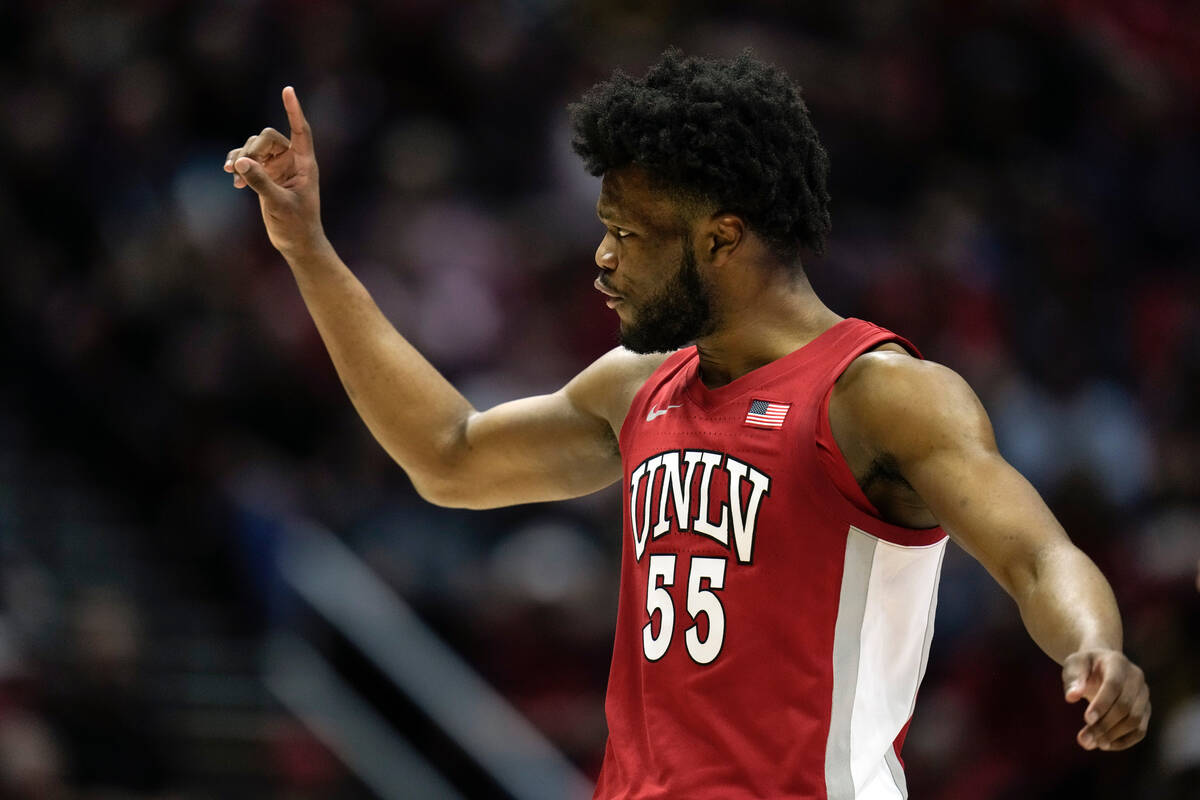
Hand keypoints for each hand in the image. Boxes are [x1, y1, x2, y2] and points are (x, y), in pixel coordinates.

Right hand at [224, 86, 325, 256]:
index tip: (287, 89)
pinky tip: (232, 180)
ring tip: (230, 173)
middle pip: (268, 138)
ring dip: (241, 156)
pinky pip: (248, 161)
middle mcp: (292, 162)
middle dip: (253, 148)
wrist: (296, 242)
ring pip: (255, 148)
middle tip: (241, 167)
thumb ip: (260, 182)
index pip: (301, 131)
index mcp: (305, 164)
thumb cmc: (297, 225)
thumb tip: (240, 162)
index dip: (294, 110)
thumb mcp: (279, 204)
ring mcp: (278, 168)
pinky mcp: (266, 176)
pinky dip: (238, 165)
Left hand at [1062, 649, 1149, 750]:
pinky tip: (1106, 745)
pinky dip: (1125, 741)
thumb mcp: (1074, 665)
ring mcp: (1144, 695)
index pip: (1114, 685)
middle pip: (1126, 706)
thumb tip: (1071, 697)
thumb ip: (1073, 679)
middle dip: (1104, 725)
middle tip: (1084, 740)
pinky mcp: (1145, 709)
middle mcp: (1136, 678)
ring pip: (1135, 721)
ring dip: (1113, 735)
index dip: (1102, 704)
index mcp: (1118, 663)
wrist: (1101, 664)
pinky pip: (1140, 730)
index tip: (1086, 720)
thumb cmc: (1085, 665)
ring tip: (1091, 743)